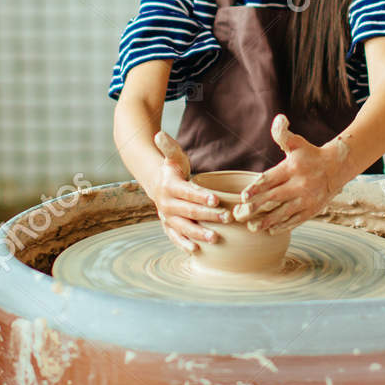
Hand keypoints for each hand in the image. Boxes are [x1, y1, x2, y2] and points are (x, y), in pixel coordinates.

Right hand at [147, 131, 229, 252]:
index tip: (216, 199)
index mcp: (169, 186)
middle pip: (189, 211)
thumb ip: (169, 147)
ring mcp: (167, 217)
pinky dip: (183, 244)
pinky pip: (175, 237)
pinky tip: (196, 250)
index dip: (201, 196)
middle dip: (208, 215)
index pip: (187, 192)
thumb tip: (159, 134)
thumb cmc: (173, 170)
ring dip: (199, 233)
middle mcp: (166, 204)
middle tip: (227, 218)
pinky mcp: (169, 227)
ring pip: (183, 227)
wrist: (157, 185)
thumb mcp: (173, 157)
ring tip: (215, 238)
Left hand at [230, 115, 350, 232]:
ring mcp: (306, 199)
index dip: (256, 188)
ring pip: (283, 213)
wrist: (336, 168)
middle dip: (255, 208)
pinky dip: (282, 227)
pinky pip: (295, 221)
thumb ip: (282, 134)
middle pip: (273, 199)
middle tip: (238, 215)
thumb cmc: (309, 154)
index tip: (243, 197)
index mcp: (292, 168)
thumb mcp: (296, 143)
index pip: (271, 179)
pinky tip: (269, 231)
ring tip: (251, 227)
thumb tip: (279, 119)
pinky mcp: (312, 210)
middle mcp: (299, 185)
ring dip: (266, 222)